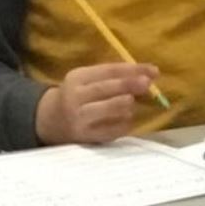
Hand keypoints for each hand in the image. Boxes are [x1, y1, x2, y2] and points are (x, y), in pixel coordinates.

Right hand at [36, 61, 157, 144]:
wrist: (52, 120)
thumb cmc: (79, 97)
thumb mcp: (87, 81)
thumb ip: (112, 78)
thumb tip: (147, 76)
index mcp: (77, 77)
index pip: (107, 70)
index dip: (131, 70)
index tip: (153, 70)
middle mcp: (75, 96)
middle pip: (104, 88)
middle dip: (128, 85)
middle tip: (147, 83)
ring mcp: (80, 117)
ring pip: (105, 109)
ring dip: (124, 105)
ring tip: (133, 102)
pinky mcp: (85, 136)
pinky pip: (109, 130)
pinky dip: (123, 124)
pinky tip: (128, 119)